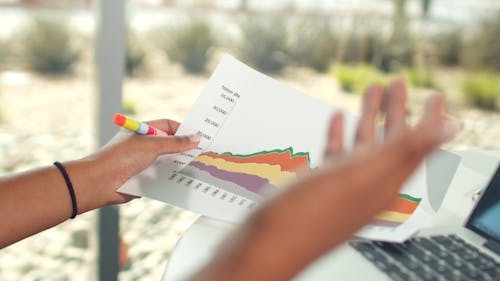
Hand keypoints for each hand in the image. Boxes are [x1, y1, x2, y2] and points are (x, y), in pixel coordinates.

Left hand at [69, 119, 199, 211]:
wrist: (100, 182)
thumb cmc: (121, 157)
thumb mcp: (152, 145)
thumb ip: (175, 143)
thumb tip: (195, 138)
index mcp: (144, 131)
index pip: (169, 126)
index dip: (183, 130)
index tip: (199, 137)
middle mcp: (145, 146)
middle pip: (170, 145)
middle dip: (184, 149)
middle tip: (202, 153)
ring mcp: (144, 162)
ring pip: (168, 162)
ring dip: (179, 165)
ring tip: (197, 168)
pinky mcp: (144, 178)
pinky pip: (163, 177)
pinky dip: (172, 178)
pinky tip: (184, 180)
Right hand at [191, 80, 460, 280]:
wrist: (266, 246)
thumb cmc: (307, 217)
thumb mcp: (361, 177)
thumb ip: (405, 150)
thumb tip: (450, 129)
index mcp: (383, 183)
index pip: (416, 146)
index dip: (429, 119)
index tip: (433, 95)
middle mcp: (367, 185)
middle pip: (390, 142)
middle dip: (395, 110)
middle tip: (396, 83)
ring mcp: (342, 187)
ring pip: (363, 145)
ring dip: (368, 117)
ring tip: (370, 91)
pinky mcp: (320, 187)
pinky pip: (336, 155)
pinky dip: (339, 134)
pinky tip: (336, 119)